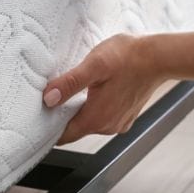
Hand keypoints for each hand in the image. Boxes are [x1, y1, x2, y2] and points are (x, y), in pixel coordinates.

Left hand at [42, 34, 163, 144]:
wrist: (160, 57)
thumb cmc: (129, 57)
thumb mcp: (94, 66)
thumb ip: (70, 83)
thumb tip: (49, 98)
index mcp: (97, 118)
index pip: (63, 135)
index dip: (47, 129)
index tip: (33, 119)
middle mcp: (107, 126)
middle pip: (74, 129)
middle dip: (58, 118)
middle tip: (44, 101)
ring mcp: (118, 122)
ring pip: (87, 123)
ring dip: (74, 112)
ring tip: (62, 95)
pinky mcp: (125, 115)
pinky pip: (100, 117)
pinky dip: (90, 109)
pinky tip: (86, 93)